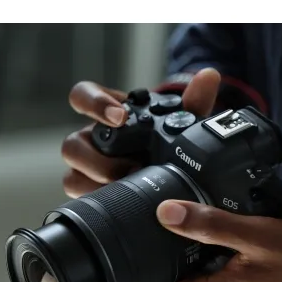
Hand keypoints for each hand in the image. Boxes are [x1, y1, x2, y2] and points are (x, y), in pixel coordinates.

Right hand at [61, 68, 221, 197]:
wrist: (168, 170)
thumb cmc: (167, 140)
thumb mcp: (182, 122)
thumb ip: (194, 101)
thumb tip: (209, 76)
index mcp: (109, 113)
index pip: (83, 95)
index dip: (94, 104)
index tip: (119, 117)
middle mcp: (92, 139)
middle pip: (72, 145)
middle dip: (98, 160)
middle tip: (130, 168)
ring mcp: (88, 167)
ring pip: (71, 175)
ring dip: (98, 184)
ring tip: (127, 188)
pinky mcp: (89, 190)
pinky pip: (78, 197)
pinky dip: (96, 200)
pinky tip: (120, 204)